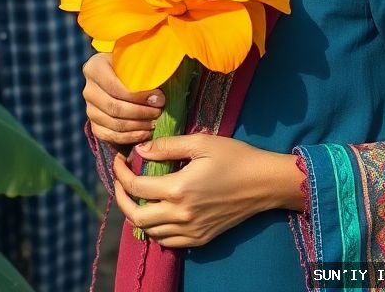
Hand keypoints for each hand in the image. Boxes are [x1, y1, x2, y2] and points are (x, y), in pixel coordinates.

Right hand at [82, 53, 162, 146]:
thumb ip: (146, 68)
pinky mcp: (95, 125)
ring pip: (114, 124)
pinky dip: (130, 137)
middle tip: (159, 111)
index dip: (139, 96)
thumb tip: (161, 87)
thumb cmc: (133, 67)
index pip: (116, 88)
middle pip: (114, 107)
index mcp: (95, 68)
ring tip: (155, 122)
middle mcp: (88, 90)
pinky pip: (110, 136)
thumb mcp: (136, 60)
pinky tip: (145, 133)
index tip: (160, 98)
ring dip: (138, 126)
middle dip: (141, 112)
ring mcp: (90, 109)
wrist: (119, 76)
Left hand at [112, 134, 304, 247]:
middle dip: (121, 198)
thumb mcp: (200, 143)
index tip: (119, 160)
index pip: (135, 186)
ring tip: (136, 195)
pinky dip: (155, 230)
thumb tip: (139, 150)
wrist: (265, 183)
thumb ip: (166, 147)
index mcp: (178, 189)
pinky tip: (156, 212)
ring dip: (137, 214)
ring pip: (150, 232)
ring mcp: (191, 230)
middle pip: (136, 216)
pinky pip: (168, 242)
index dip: (120, 172)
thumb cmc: (234, 157)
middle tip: (121, 180)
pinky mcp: (201, 238)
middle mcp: (181, 214)